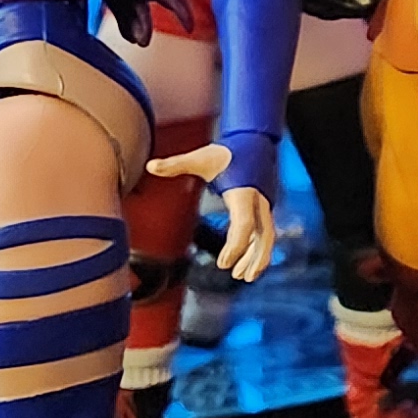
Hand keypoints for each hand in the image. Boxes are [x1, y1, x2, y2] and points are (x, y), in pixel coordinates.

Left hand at [151, 148, 280, 282]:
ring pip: (267, 237)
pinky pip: (264, 233)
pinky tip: (246, 262)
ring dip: (258, 257)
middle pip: (264, 235)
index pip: (244, 224)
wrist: (253, 141)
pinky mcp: (264, 207)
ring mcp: (265, 204)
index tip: (223, 264)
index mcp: (244, 192)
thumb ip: (176, 164)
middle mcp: (259, 200)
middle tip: (241, 277)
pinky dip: (257, 248)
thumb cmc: (225, 152)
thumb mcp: (201, 158)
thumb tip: (149, 166)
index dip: (236, 246)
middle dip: (255, 258)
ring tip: (244, 277)